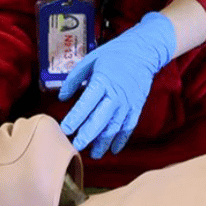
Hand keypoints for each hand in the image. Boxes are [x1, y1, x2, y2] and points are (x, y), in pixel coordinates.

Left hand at [58, 11, 175, 158]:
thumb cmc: (113, 54)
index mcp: (101, 82)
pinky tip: (113, 150)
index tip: (65, 130)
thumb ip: (74, 79)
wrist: (143, 52)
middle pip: (100, 120)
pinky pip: (128, 127)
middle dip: (87, 135)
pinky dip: (121, 140)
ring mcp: (127, 104)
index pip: (86, 104)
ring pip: (114, 128)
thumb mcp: (90, 60)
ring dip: (103, 143)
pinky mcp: (137, 108)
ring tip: (93, 154)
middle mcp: (115, 96)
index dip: (75, 119)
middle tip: (76, 147)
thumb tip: (62, 97)